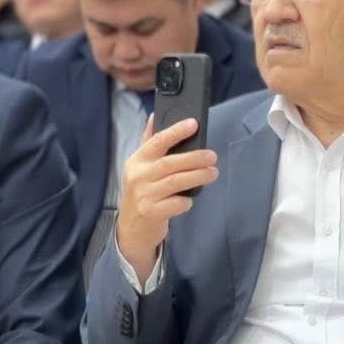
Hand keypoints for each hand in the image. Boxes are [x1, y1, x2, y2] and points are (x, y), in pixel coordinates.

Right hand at [115, 116, 218, 284]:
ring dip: (197, 176)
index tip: (193, 123)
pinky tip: (191, 198)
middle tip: (212, 156)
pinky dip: (186, 200)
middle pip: (169, 163)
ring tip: (212, 173)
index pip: (156, 141)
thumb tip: (154, 115)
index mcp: (136, 161)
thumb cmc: (141, 192)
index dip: (175, 131)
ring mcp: (144, 195)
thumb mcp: (140, 166)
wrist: (131, 229)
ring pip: (175, 182)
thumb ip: (149, 142)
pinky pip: (176, 203)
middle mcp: (138, 176)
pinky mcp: (152, 213)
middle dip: (194, 158)